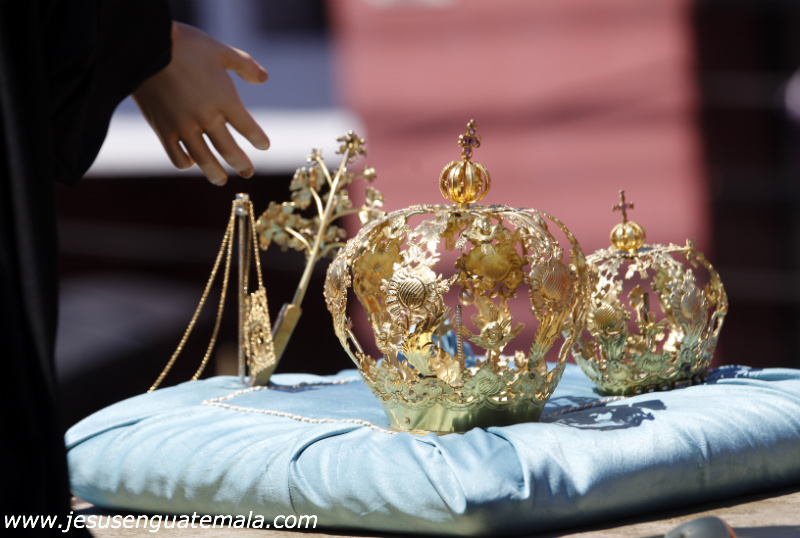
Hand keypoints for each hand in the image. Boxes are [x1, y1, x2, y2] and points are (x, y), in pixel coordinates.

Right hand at [133, 22, 269, 184]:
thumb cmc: (185, 45)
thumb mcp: (220, 50)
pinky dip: (185, 162)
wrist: (144, 46)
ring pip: (204, 160)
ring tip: (220, 180)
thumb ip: (245, 65)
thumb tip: (264, 79)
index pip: (249, 129)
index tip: (264, 146)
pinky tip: (190, 162)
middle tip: (248, 173)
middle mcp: (207, 118)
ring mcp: (184, 127)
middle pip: (229, 151)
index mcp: (225, 100)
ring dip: (214, 173)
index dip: (258, 139)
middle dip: (241, 164)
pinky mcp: (163, 130)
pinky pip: (177, 156)